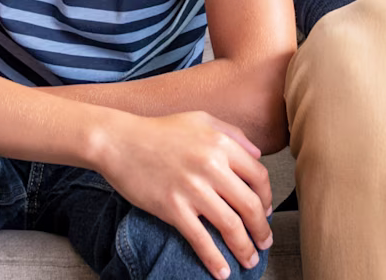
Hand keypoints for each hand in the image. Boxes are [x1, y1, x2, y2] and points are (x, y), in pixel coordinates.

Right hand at [97, 111, 272, 278]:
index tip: (266, 211)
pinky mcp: (172, 207)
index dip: (267, 198)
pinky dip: (215, 259)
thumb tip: (257, 154)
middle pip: (250, 206)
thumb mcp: (200, 120)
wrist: (118, 141)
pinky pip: (201, 239)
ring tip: (250, 261)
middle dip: (261, 230)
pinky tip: (222, 271)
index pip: (258, 177)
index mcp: (220, 144)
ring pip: (231, 226)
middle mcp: (211, 166)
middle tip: (264, 242)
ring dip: (245, 249)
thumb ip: (232, 133)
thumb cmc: (158, 131)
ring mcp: (192, 189)